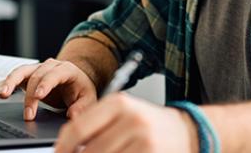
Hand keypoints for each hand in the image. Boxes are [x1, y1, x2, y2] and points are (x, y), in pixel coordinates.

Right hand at [0, 58, 97, 120]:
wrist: (75, 82)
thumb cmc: (80, 90)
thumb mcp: (88, 99)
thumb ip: (82, 107)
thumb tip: (73, 115)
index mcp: (67, 69)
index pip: (54, 74)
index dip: (45, 84)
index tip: (39, 96)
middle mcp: (51, 65)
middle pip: (37, 76)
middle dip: (30, 96)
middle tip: (29, 115)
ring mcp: (39, 68)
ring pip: (23, 71)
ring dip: (12, 82)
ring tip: (4, 94)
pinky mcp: (29, 73)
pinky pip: (17, 75)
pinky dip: (8, 82)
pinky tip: (2, 91)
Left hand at [54, 93, 197, 152]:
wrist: (187, 132)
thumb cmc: (148, 124)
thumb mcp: (122, 113)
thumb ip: (95, 124)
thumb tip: (67, 145)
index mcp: (118, 103)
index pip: (78, 127)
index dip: (63, 146)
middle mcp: (131, 119)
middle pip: (89, 150)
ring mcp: (143, 139)